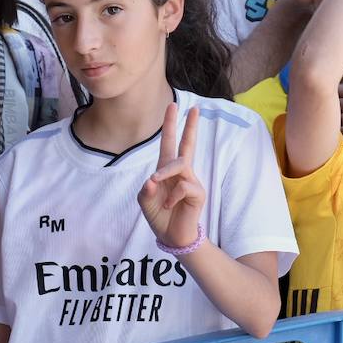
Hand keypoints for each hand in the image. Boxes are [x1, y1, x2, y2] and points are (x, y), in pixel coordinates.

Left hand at [138, 102, 205, 248]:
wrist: (171, 237)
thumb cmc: (159, 215)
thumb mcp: (145, 201)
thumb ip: (146, 189)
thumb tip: (154, 179)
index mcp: (166, 170)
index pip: (169, 143)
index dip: (171, 124)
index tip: (173, 105)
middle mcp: (181, 172)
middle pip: (187, 144)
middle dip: (189, 126)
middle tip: (196, 108)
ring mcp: (191, 181)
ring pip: (180, 164)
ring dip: (165, 172)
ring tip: (156, 182)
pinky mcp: (197, 192)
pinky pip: (183, 186)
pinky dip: (171, 196)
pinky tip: (169, 205)